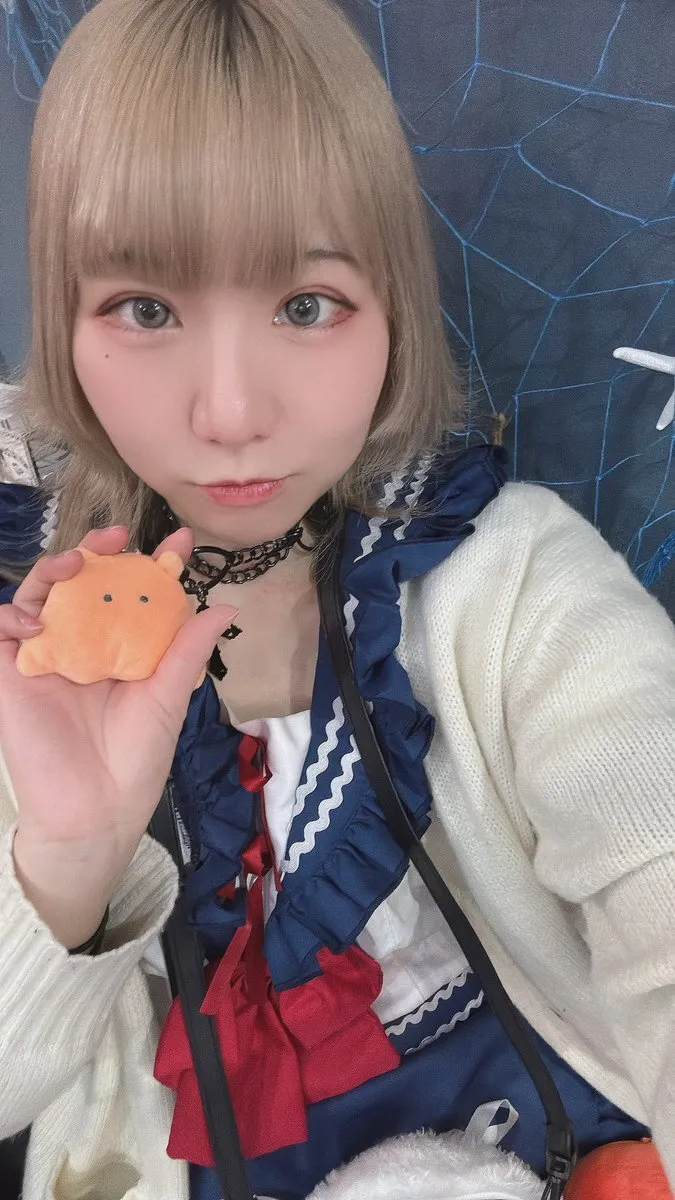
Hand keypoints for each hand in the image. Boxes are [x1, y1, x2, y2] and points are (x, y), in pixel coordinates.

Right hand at [0, 525, 237, 947]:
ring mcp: (45, 657)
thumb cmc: (137, 758)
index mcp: (121, 648)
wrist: (97, 810)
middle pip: (81, 583)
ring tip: (78, 562)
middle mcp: (82, 645)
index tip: (179, 543)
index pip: (132, 594)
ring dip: (53, 570)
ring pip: (39, 596)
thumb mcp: (169, 697)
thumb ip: (188, 651)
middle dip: (98, 551)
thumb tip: (226, 608)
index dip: (152, 565)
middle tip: (120, 537)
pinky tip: (37, 620)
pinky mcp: (9, 676)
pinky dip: (11, 615)